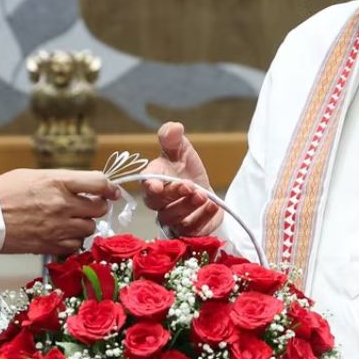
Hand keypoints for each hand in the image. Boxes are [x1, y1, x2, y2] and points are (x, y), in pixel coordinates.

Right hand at [0, 169, 117, 254]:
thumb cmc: (4, 192)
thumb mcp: (35, 175)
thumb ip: (62, 180)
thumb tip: (85, 186)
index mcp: (58, 182)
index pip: (98, 183)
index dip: (110, 187)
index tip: (112, 191)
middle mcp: (62, 204)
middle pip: (99, 208)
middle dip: (96, 206)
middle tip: (87, 205)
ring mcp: (58, 227)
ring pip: (89, 228)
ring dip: (84, 224)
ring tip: (69, 220)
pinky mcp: (51, 245)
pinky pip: (76, 245)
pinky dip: (73, 241)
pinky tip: (61, 234)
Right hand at [142, 122, 222, 236]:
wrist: (203, 189)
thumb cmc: (185, 169)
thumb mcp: (181, 149)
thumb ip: (173, 138)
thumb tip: (174, 127)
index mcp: (152, 180)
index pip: (145, 184)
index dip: (149, 185)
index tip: (156, 185)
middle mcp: (158, 203)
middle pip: (159, 203)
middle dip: (174, 194)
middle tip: (190, 186)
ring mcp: (172, 219)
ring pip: (174, 218)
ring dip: (188, 207)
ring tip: (203, 196)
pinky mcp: (188, 231)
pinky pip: (192, 230)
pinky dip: (203, 218)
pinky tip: (213, 206)